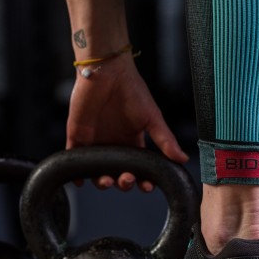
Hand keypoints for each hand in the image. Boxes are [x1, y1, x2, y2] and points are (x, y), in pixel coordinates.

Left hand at [66, 54, 188, 190]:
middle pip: (117, 173)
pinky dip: (77, 172)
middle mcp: (114, 145)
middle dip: (123, 182)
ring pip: (97, 171)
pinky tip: (82, 181)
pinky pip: (74, 158)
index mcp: (132, 142)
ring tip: (108, 181)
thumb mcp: (152, 118)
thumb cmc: (132, 91)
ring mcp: (95, 142)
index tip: (147, 186)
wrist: (108, 72)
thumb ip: (165, 140)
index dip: (142, 180)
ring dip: (102, 182)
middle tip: (128, 179)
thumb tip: (183, 158)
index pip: (137, 168)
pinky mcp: (78, 136)